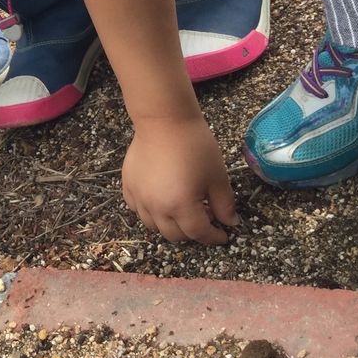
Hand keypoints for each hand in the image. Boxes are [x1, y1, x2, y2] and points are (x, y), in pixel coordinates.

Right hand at [120, 116, 238, 244]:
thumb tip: (230, 222)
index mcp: (181, 206)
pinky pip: (136, 208)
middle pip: (174, 235)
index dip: (214, 237)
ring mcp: (139, 197)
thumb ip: (224, 204)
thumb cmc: (195, 146)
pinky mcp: (128, 185)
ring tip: (181, 210)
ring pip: (153, 226)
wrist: (164, 121)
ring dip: (169, 225)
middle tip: (204, 219)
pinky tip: (159, 200)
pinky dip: (149, 212)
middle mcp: (156, 207)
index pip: (199, 233)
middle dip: (192, 233)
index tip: (224, 235)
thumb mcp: (217, 176)